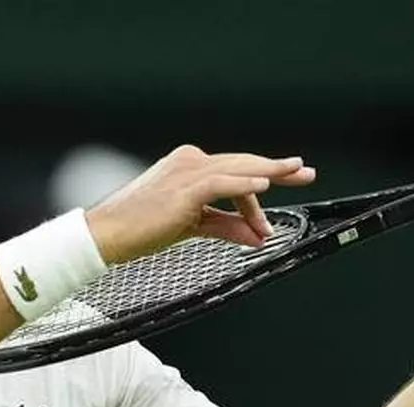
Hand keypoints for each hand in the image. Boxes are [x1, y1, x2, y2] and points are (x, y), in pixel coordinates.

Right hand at [84, 145, 316, 263]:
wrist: (108, 234)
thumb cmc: (142, 229)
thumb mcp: (193, 226)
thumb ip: (226, 226)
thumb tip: (257, 236)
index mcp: (189, 167)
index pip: (235, 172)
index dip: (262, 183)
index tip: (287, 184)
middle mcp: (190, 163)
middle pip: (242, 164)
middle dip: (276, 169)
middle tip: (305, 172)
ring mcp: (186, 172)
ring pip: (237, 169)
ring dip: (268, 173)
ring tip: (295, 173)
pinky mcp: (183, 189)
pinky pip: (221, 184)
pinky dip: (244, 185)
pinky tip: (265, 187)